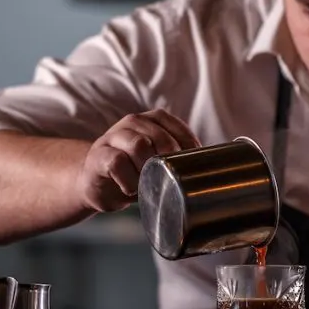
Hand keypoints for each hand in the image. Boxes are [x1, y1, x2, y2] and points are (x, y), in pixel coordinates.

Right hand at [77, 109, 199, 212]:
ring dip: (147, 169)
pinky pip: (117, 162)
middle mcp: (133, 122)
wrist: (97, 181)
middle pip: (159, 137)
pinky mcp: (99, 155)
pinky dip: (128, 179)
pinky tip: (130, 187)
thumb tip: (211, 168)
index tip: (192, 167)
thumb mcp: (158, 160)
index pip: (177, 128)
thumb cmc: (134, 171)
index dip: (188, 148)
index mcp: (152, 120)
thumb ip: (178, 158)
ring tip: (147, 183)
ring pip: (138, 145)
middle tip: (167, 178)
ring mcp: (114, 136)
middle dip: (168, 161)